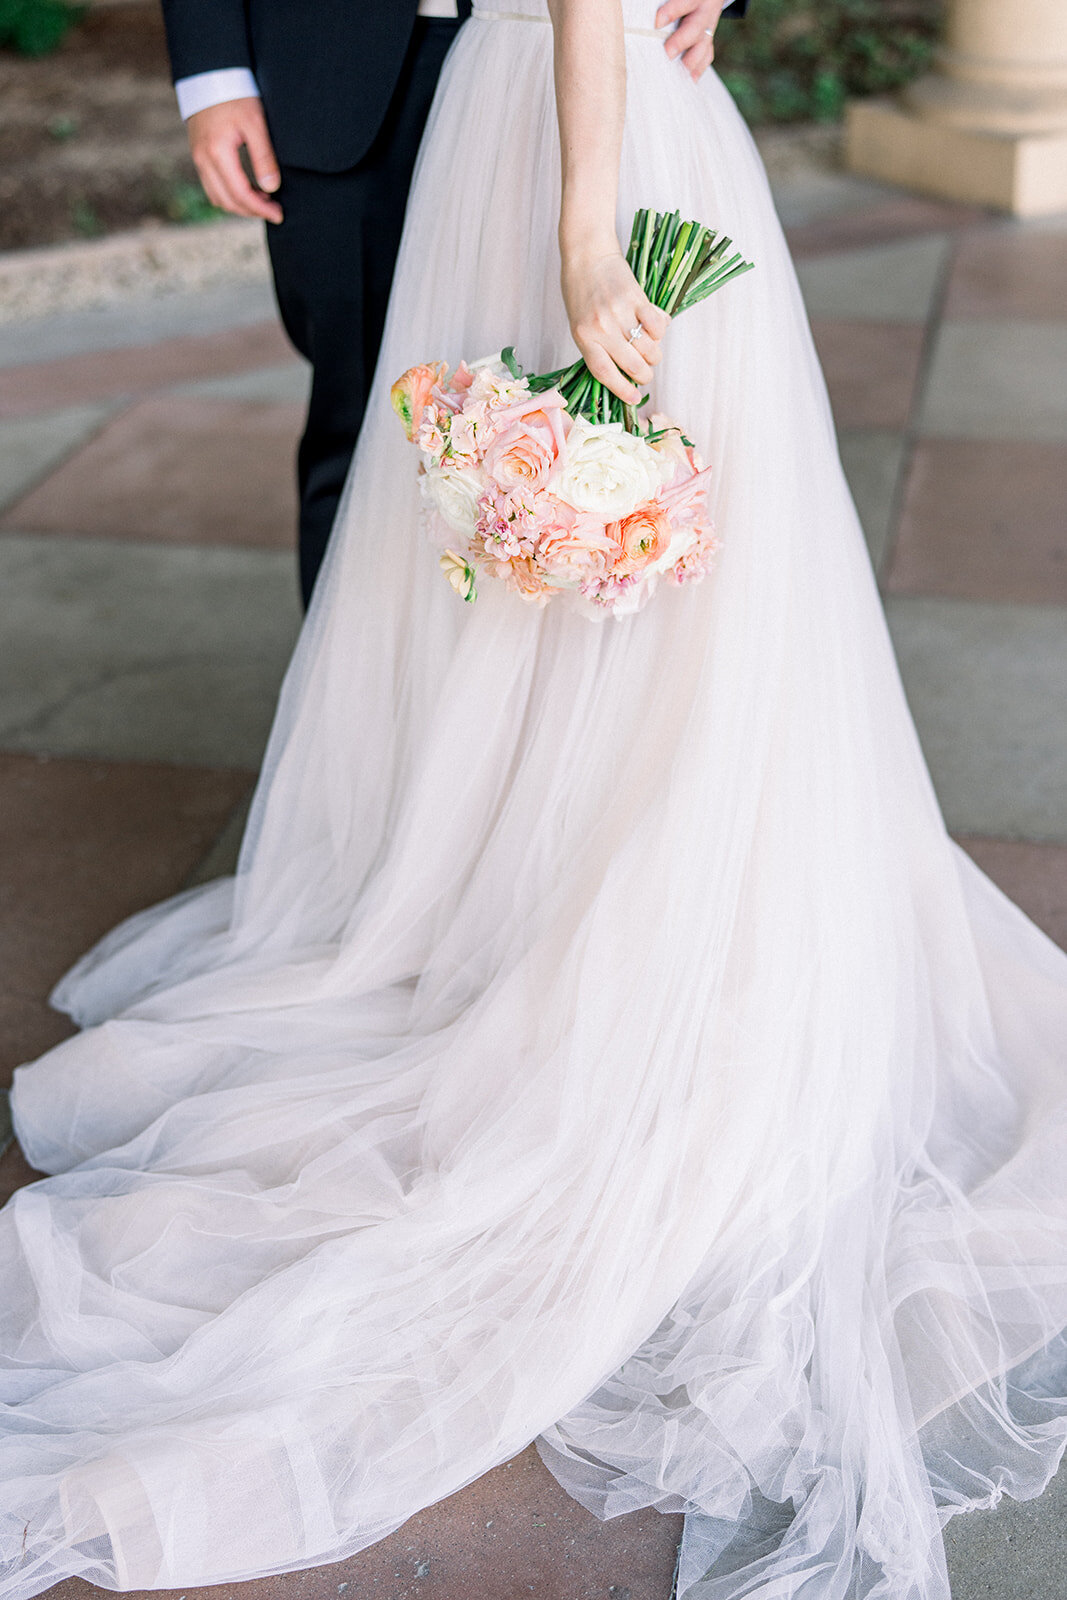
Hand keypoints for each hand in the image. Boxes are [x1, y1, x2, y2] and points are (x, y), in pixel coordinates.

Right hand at [186, 98, 282, 223]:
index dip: (261, 209)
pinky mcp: (199, 155)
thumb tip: (271, 188)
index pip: (240, 194)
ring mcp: (198, 158)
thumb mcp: (255, 123)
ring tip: (263, 201)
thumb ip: (264, 157)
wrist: (209, 75)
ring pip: (217, 197)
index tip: (278, 214)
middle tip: (274, 210)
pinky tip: (248, 189)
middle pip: (227, 201)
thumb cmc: (235, 95)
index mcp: (217, 152)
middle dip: (252, 211)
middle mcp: (203, 159)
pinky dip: (230, 195)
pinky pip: (212, 187)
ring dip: (240, 205)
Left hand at [561, 241, 669, 404]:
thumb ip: (598, 346)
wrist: (586, 254)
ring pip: (648, 348)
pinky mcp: (636, 297)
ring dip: (654, 356)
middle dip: (644, 376)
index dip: (622, 390)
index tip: (634, 398)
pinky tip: (655, 328)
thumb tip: (623, 371)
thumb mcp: (580, 324)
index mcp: (584, 337)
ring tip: (651, 353)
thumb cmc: (580, 291)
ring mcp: (620, 313)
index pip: (605, 373)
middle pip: (631, 365)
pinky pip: (657, 325)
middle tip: (645, 374)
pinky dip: (660, 331)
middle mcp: (602, 328)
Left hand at [656, 0, 724, 79]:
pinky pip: (707, 55)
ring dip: (692, 60)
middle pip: (696, 28)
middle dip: (682, 41)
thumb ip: (665, 3)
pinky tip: (691, 79)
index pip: (686, 2)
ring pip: (704, 45)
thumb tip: (654, 16)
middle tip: (668, 53)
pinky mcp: (708, 41)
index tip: (658, 22)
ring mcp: (709, 28)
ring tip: (681, 71)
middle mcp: (705, 11)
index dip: (672, 11)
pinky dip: (698, 68)